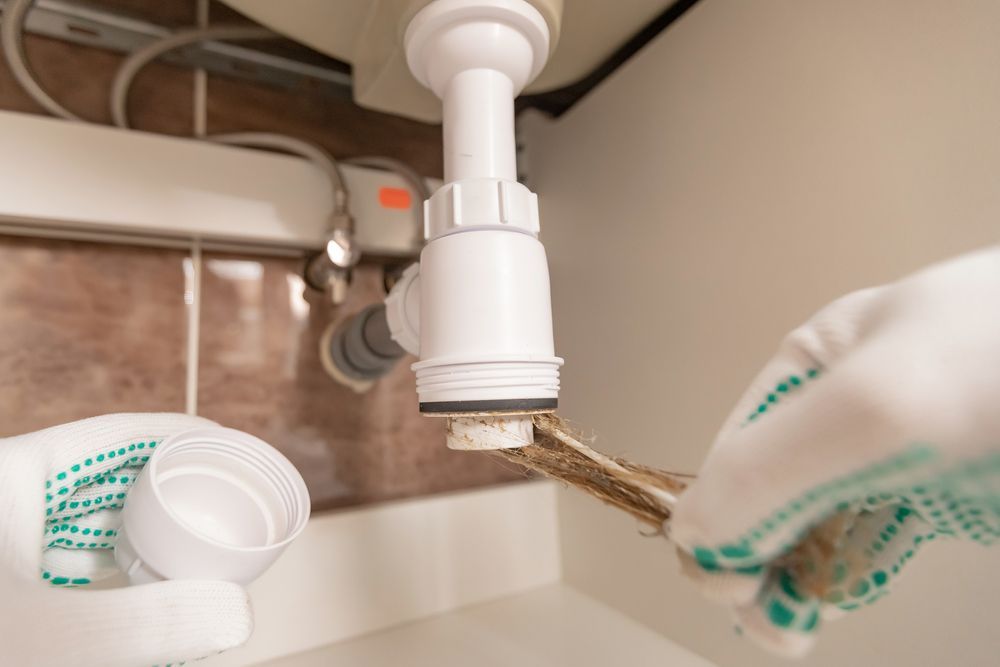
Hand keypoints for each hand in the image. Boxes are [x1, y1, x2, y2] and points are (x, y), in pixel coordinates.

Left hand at [0, 414, 252, 666]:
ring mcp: (9, 553)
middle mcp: (12, 507)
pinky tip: (160, 610)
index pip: (122, 436)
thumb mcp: (51, 641)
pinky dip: (125, 589)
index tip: (242, 453)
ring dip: (155, 544)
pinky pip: (84, 578)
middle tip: (237, 512)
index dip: (188, 437)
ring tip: (209, 560)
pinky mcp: (12, 597)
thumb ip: (152, 626)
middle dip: (178, 495)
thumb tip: (241, 615)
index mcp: (13, 480)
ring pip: (102, 531)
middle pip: (118, 480)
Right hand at [670, 246, 999, 655]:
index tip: (725, 580)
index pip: (737, 451)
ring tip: (784, 628)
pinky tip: (826, 604)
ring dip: (792, 578)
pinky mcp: (950, 499)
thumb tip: (694, 538)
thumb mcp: (877, 405)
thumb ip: (771, 469)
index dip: (719, 517)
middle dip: (755, 555)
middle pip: (773, 494)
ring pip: (818, 526)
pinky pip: (873, 545)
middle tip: (761, 616)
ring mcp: (904, 456)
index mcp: (821, 361)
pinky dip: (841, 579)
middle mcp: (853, 408)